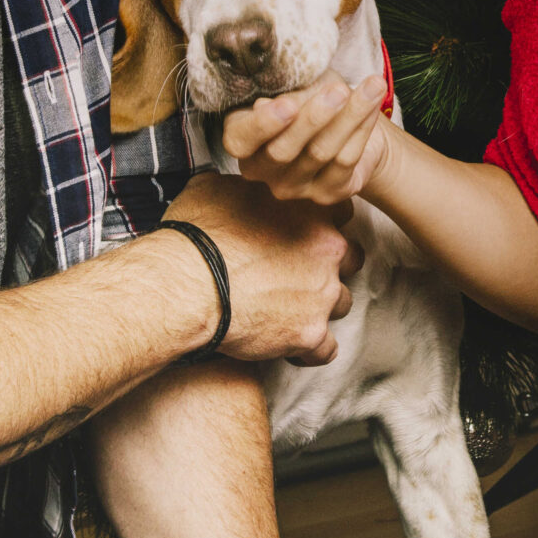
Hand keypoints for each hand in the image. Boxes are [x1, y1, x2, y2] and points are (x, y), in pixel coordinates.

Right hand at [161, 173, 362, 365]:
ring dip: (321, 308)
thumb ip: (242, 188)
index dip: (323, 226)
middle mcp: (326, 249)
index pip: (342, 213)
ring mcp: (322, 292)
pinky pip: (326, 348)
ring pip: (342, 303)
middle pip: (351, 258)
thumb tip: (235, 187)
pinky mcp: (309, 332)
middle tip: (299, 275)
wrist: (187, 285)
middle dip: (329, 267)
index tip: (304, 236)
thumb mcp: (213, 189)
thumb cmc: (196, 236)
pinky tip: (292, 348)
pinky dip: (311, 350)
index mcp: (308, 211)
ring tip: (291, 314)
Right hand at [221, 74, 392, 204]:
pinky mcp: (327, 194)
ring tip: (373, 87)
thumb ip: (282, 94)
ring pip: (321, 153)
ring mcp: (293, 187)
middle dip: (314, 118)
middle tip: (339, 90)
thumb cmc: (308, 97)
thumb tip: (270, 103)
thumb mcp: (291, 87)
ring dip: (350, 116)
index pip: (241, 140)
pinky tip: (374, 104)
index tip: (288, 104)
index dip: (263, 125)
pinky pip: (346, 160)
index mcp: (241, 139)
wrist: (345, 121)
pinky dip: (363, 128)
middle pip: (283, 151)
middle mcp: (261, 170)